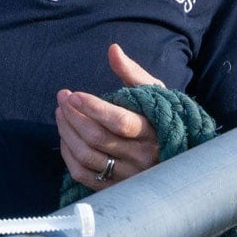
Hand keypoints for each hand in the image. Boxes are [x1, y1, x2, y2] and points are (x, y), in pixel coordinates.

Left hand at [56, 43, 163, 186]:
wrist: (176, 155)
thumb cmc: (159, 117)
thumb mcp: (153, 94)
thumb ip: (132, 72)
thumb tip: (113, 49)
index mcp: (153, 131)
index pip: (119, 121)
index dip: (93, 107)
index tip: (73, 94)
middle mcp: (142, 157)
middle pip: (97, 137)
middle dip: (73, 114)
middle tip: (62, 97)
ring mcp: (128, 175)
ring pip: (87, 155)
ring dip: (66, 132)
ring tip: (60, 112)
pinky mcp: (115, 187)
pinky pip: (83, 174)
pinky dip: (68, 154)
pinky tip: (65, 136)